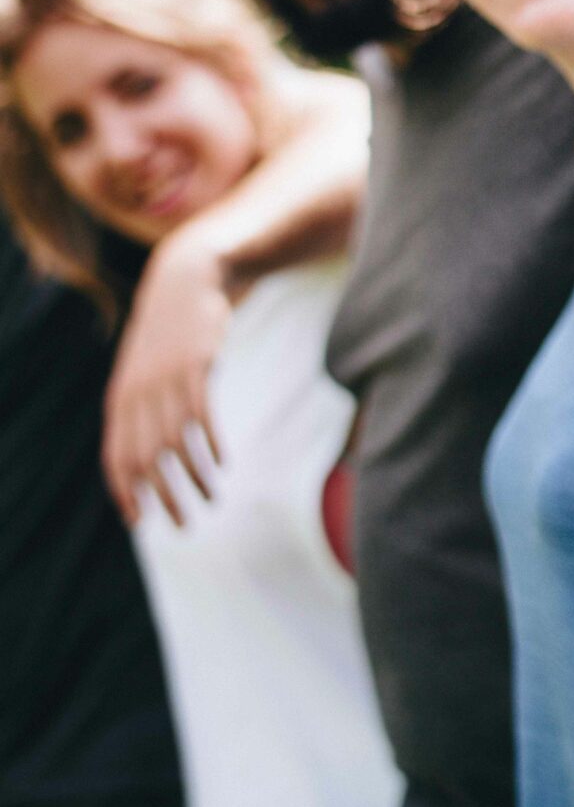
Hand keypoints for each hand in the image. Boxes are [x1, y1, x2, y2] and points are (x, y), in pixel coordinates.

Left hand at [102, 229, 234, 526]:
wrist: (185, 282)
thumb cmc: (167, 337)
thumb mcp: (144, 373)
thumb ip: (140, 410)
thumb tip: (146, 455)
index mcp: (120, 402)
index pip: (115, 460)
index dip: (126, 495)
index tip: (141, 524)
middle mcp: (137, 395)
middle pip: (143, 460)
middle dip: (162, 498)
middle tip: (183, 525)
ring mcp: (165, 380)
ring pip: (175, 443)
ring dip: (194, 477)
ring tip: (212, 498)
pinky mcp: (195, 367)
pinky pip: (201, 416)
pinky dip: (212, 444)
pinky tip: (224, 462)